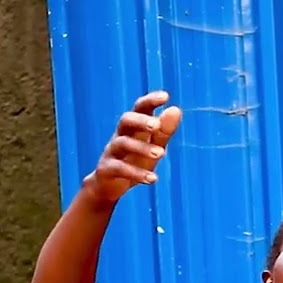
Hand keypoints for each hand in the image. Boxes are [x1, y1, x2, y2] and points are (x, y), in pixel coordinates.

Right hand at [83, 91, 181, 205]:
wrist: (109, 186)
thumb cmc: (134, 161)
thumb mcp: (152, 146)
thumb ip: (164, 131)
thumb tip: (176, 109)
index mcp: (133, 128)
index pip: (139, 108)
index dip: (150, 101)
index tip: (165, 96)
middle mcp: (120, 135)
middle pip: (126, 121)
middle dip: (140, 121)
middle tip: (156, 125)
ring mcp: (111, 152)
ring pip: (122, 144)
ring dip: (142, 148)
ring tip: (161, 154)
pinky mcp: (106, 169)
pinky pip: (119, 168)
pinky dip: (137, 173)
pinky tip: (153, 179)